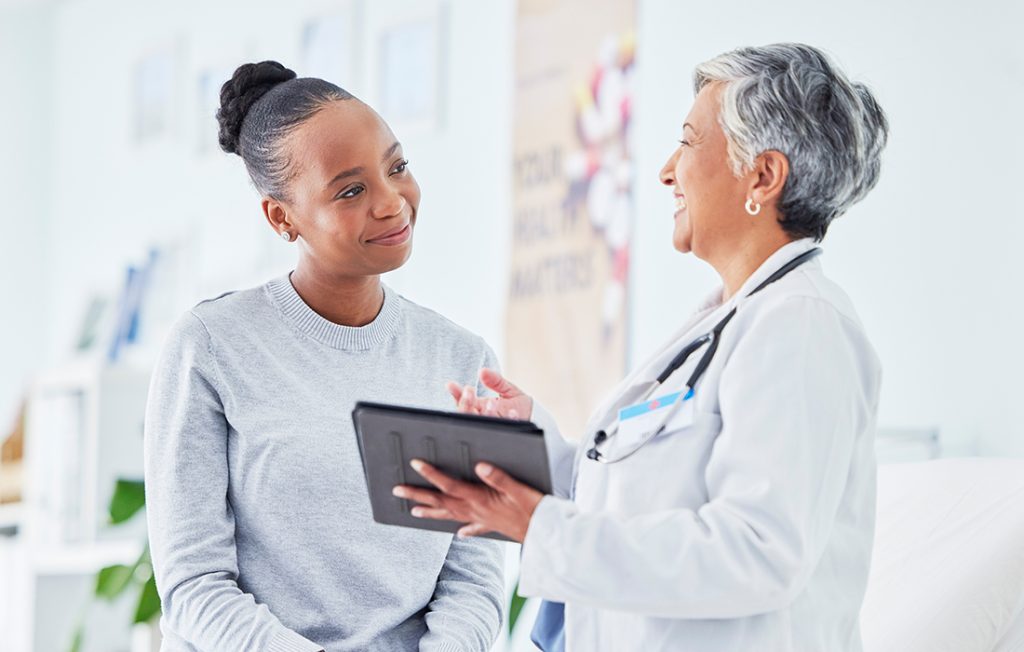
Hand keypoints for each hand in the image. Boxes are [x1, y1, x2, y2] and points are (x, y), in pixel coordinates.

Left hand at [393, 459, 543, 541]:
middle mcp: (476, 511)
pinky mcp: (492, 526)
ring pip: (450, 515)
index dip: (431, 474)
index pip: (450, 484)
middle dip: (418, 495)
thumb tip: (479, 465)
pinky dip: (463, 529)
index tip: (414, 464)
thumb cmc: (535, 509)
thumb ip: (499, 477)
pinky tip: (459, 534)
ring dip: (431, 511)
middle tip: (397, 490)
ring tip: (413, 510)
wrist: (547, 534)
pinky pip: (472, 528)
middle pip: (441, 502)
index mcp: (480, 499)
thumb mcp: (519, 489)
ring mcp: (482, 520)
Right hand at [446, 368, 533, 420]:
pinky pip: (505, 428)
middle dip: (465, 403)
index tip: (451, 385)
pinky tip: (513, 412)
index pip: (463, 401)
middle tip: (469, 390)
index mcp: (480, 407)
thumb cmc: (519, 405)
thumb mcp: (507, 388)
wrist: (536, 418)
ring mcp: (494, 427)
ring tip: (493, 402)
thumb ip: (495, 380)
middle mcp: (484, 418)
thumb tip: (483, 371)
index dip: (456, 394)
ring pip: (482, 424)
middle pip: (466, 415)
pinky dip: (509, 419)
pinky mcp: (508, 433)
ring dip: (486, 413)